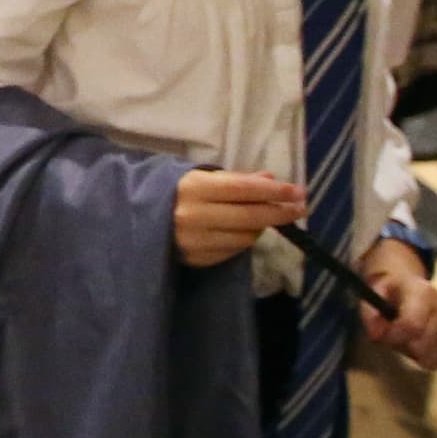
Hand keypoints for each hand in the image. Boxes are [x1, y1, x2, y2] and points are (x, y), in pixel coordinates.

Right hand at [172, 167, 303, 267]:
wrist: (136, 220)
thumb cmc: (174, 193)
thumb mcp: (200, 178)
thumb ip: (236, 179)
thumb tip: (271, 179)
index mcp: (193, 188)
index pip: (243, 189)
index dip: (274, 191)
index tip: (298, 192)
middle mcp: (193, 215)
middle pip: (249, 216)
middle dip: (279, 212)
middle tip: (300, 208)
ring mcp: (194, 241)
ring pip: (245, 237)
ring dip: (260, 227)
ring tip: (264, 218)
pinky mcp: (196, 259)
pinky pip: (232, 251)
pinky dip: (243, 241)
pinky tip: (243, 231)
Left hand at [355, 238, 436, 367]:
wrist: (415, 288)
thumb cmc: (392, 294)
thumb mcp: (373, 296)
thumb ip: (369, 315)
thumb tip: (378, 335)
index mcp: (423, 292)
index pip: (412, 326)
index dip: (394, 337)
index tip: (383, 335)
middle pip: (422, 348)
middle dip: (403, 346)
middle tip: (396, 334)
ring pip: (433, 359)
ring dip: (415, 354)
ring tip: (411, 336)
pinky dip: (431, 357)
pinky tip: (426, 342)